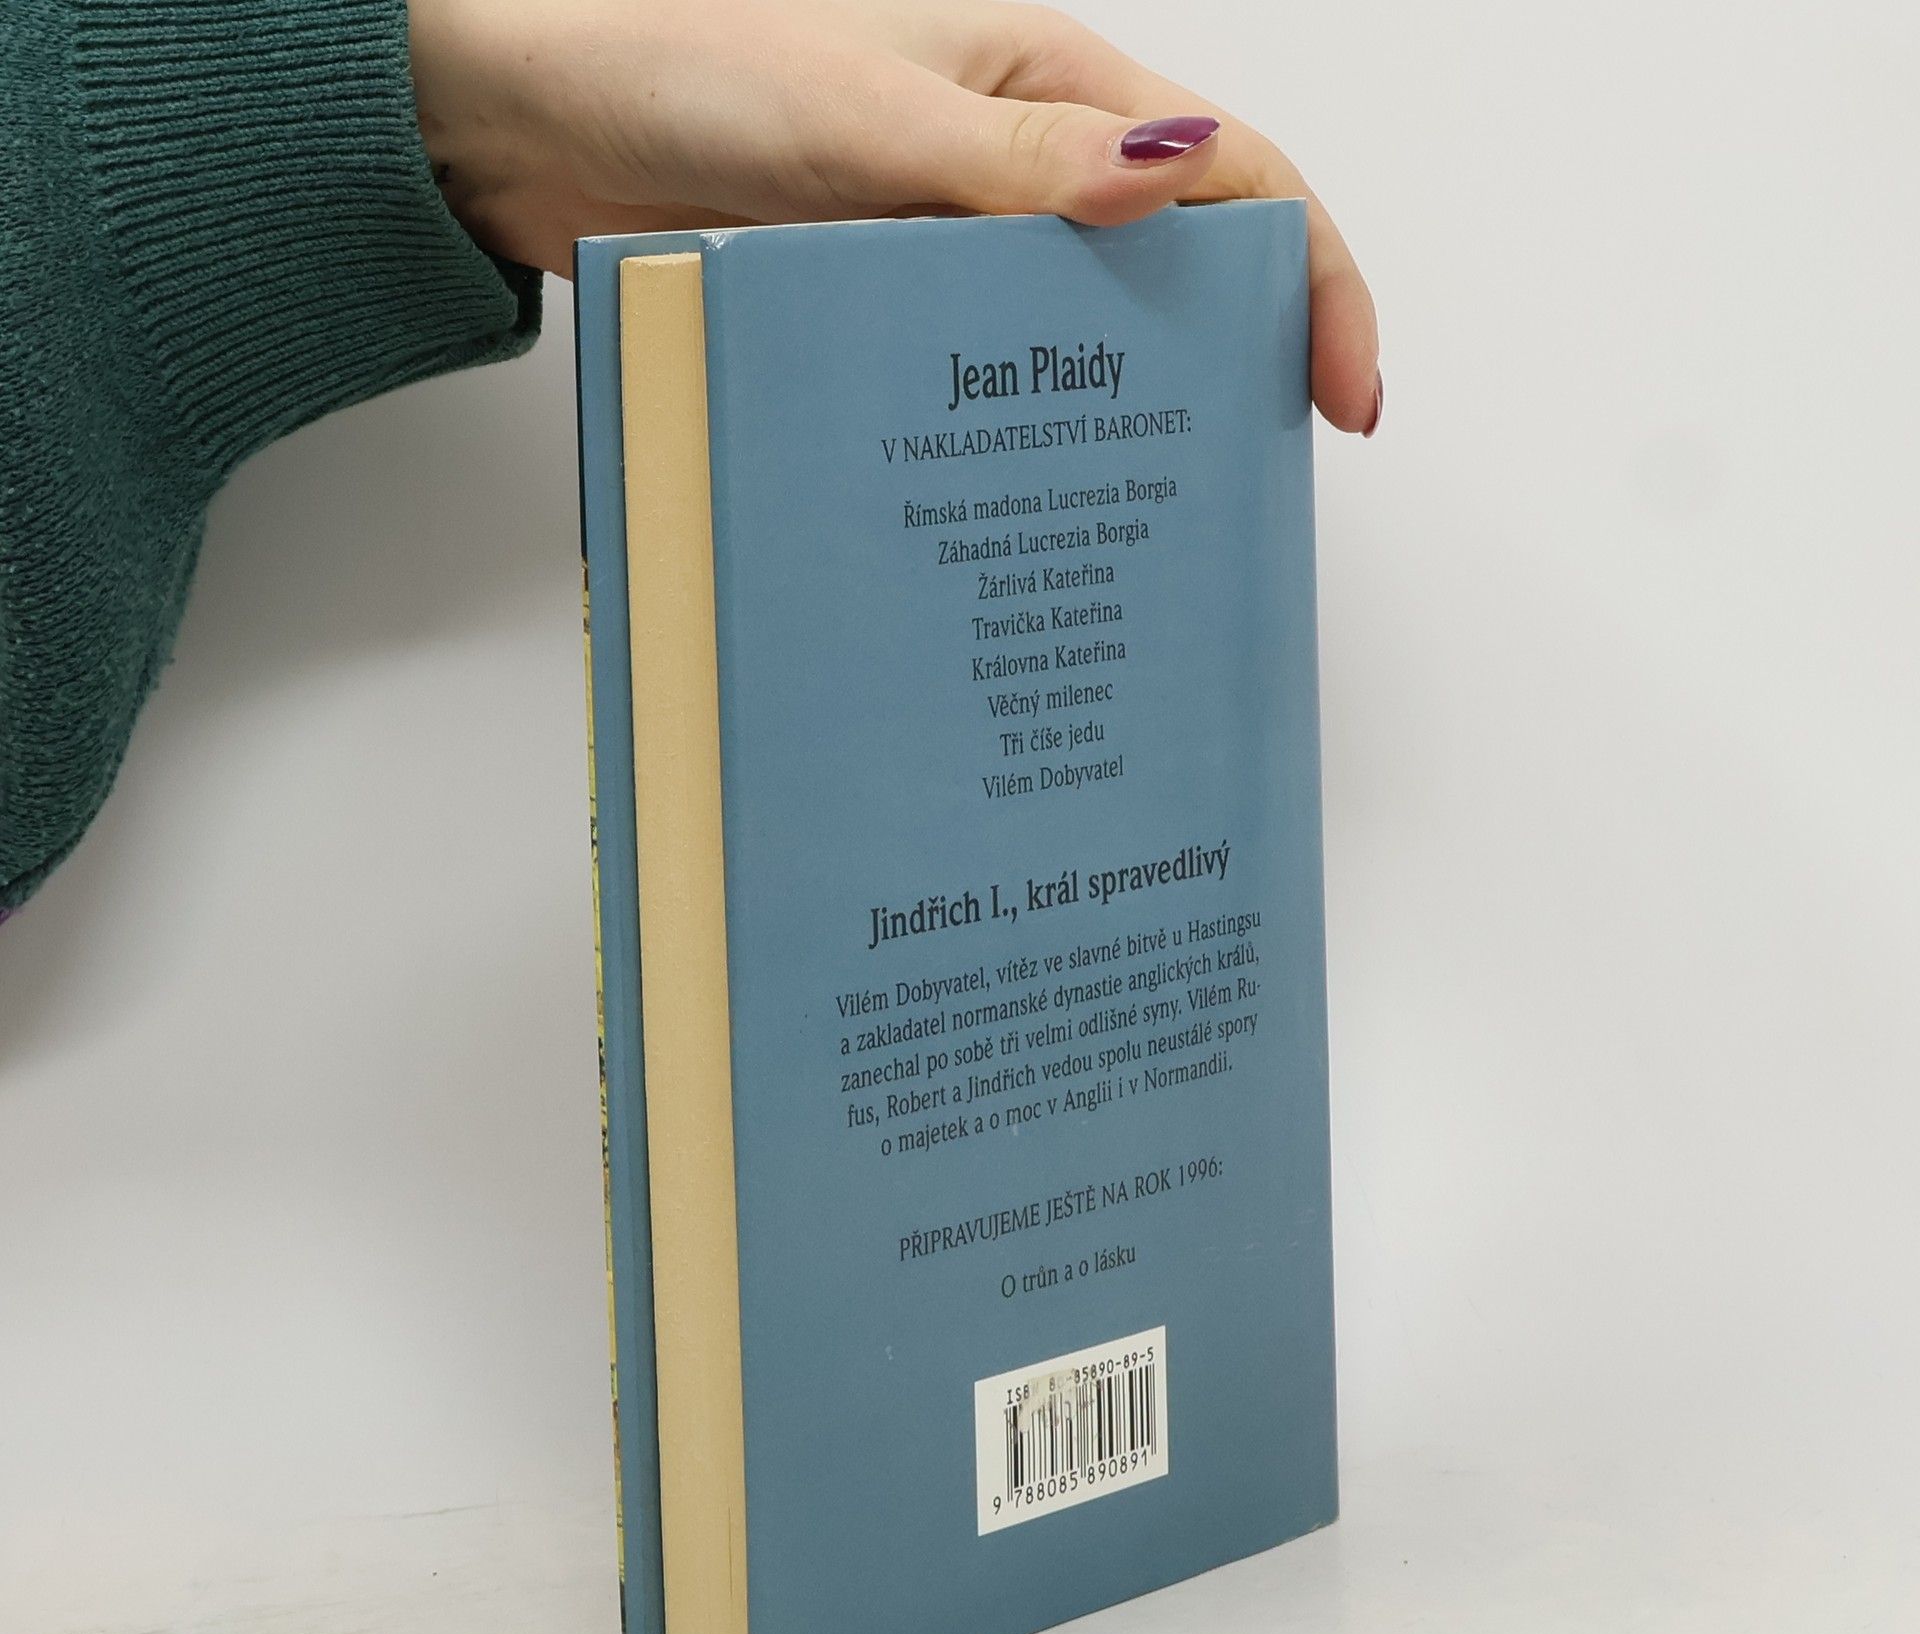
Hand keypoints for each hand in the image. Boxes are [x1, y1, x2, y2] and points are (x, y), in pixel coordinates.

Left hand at [410, 0, 1381, 432]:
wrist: (528, 121)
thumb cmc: (684, 65)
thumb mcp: (864, 112)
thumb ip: (1011, 163)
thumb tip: (1171, 188)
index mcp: (1047, 88)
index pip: (1232, 178)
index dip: (1309, 282)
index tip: (1339, 399)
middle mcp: (1012, 171)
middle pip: (1168, 275)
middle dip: (1226, 373)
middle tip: (1242, 492)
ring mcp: (945, 248)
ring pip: (1070, 344)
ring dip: (1109, 423)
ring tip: (1133, 530)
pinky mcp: (878, 309)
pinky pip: (972, 379)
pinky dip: (1006, 435)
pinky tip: (1012, 503)